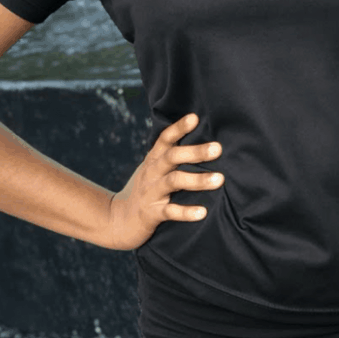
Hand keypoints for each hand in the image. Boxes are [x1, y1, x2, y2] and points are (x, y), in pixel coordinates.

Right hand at [104, 112, 222, 250]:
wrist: (118, 220)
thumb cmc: (146, 189)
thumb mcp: (154, 169)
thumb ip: (171, 156)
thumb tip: (204, 141)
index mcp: (153, 159)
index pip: (165, 139)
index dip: (179, 127)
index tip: (195, 117)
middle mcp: (151, 172)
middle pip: (172, 157)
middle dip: (196, 152)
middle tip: (218, 148)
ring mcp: (150, 192)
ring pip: (174, 181)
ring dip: (197, 180)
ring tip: (220, 179)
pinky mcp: (151, 214)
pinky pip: (170, 211)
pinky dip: (186, 212)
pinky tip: (203, 212)